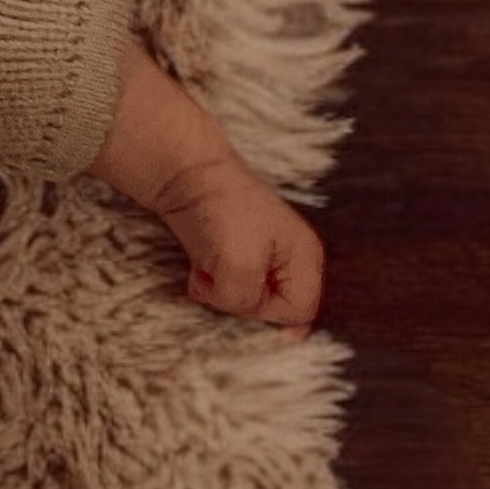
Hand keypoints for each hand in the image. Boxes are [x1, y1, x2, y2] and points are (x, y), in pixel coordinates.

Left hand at [153, 152, 324, 339]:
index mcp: (305, 258)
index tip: (239, 288)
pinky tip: (198, 266)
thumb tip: (236, 306)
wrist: (184, 176)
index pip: (299, 312)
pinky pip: (225, 290)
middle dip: (239, 300)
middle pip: (271, 310)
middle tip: (219, 276)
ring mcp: (260, 260)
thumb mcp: (238, 266)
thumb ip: (243, 300)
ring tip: (206, 267)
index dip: (265, 312)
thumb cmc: (220, 213)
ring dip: (219, 292)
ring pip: (244, 302)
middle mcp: (289, 261)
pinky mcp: (232, 258)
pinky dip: (208, 285)